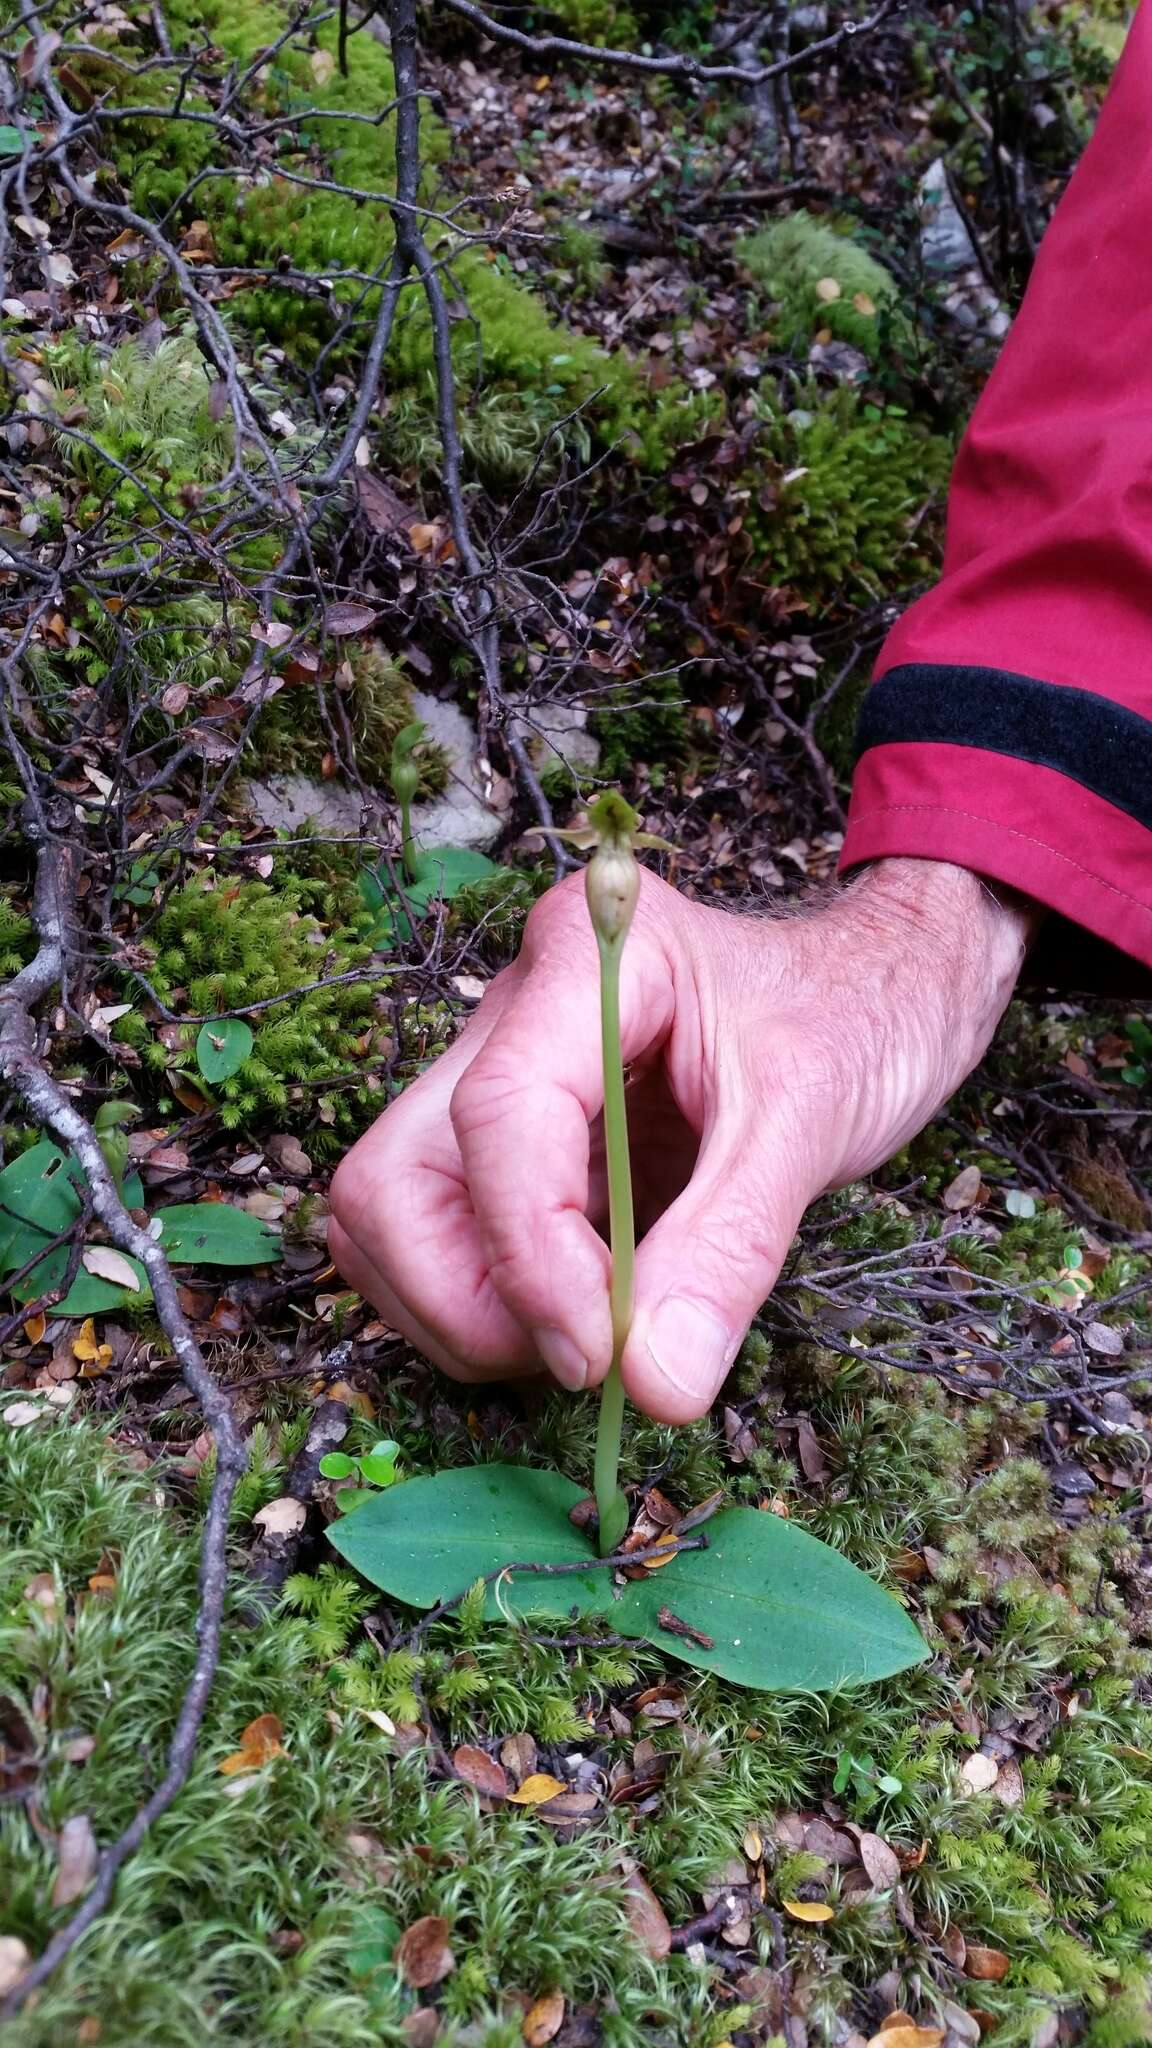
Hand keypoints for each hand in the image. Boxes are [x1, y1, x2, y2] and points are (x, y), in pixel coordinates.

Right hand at [329, 857, 1034, 1421]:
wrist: (877, 991)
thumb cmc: (852, 1020)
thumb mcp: (810, 1125)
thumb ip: (728, 1251)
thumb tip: (654, 1386)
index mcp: (587, 960)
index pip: (498, 1115)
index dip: (530, 1254)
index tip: (600, 1353)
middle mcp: (511, 1012)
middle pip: (391, 1180)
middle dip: (465, 1298)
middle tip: (583, 1354)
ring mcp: (492, 1077)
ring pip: (388, 1221)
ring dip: (463, 1315)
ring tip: (590, 1337)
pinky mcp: (503, 1143)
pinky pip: (438, 1242)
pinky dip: (487, 1309)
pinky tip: (581, 1316)